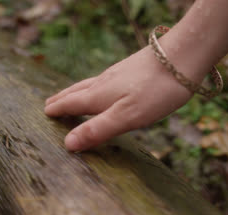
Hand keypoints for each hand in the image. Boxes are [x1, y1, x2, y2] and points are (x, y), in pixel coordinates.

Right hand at [44, 46, 200, 150]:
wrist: (182, 57)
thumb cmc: (155, 90)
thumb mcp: (126, 117)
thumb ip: (98, 130)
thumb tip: (67, 144)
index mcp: (99, 96)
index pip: (71, 104)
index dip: (58, 110)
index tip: (44, 113)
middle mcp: (104, 82)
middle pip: (77, 91)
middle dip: (62, 99)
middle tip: (49, 104)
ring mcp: (118, 74)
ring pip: (90, 84)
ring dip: (76, 92)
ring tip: (70, 95)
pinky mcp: (131, 69)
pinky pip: (103, 81)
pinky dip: (93, 87)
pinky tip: (104, 87)